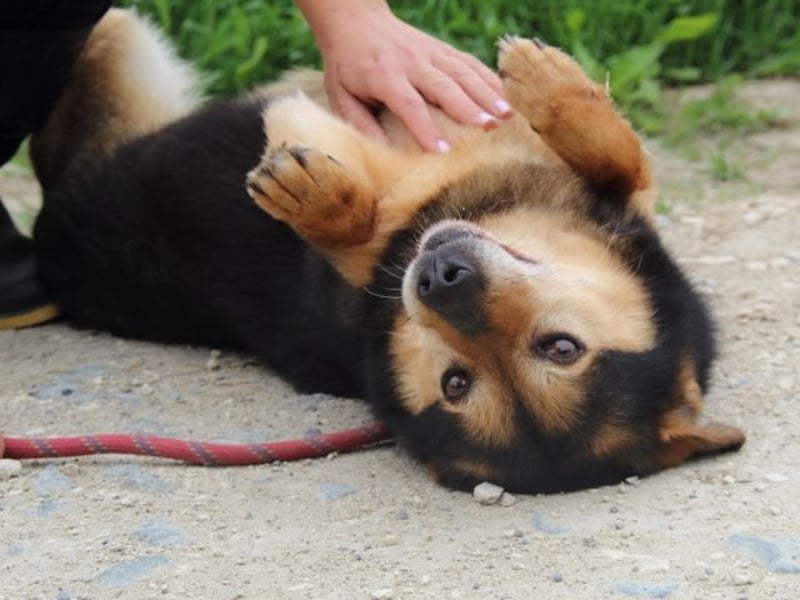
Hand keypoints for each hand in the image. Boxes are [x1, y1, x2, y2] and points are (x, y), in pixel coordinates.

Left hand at [296, 1, 510, 151]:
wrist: (356, 22)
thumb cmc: (347, 68)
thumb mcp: (340, 97)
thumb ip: (361, 124)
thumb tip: (383, 155)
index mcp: (383, 76)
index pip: (408, 103)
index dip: (426, 128)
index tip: (443, 152)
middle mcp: (410, 62)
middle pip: (443, 86)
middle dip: (468, 108)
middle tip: (489, 130)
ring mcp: (430, 52)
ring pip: (463, 72)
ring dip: (486, 94)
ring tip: (506, 116)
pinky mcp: (442, 49)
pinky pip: (470, 63)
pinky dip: (490, 79)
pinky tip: (507, 98)